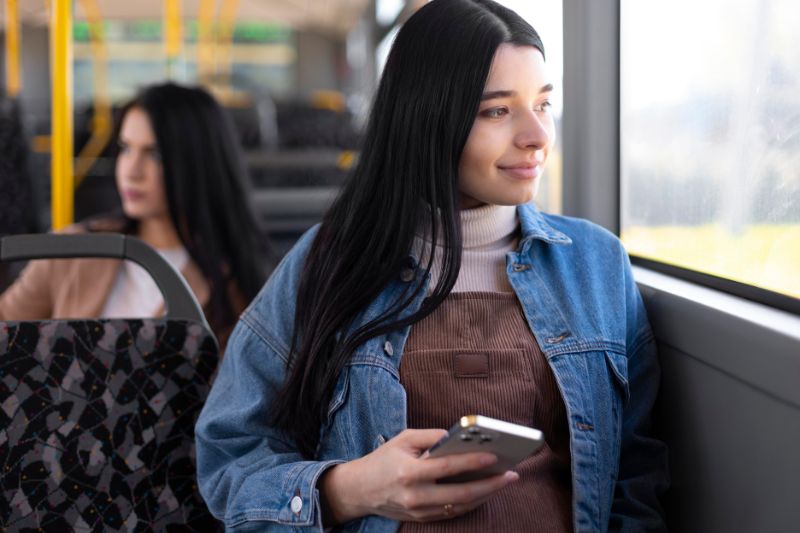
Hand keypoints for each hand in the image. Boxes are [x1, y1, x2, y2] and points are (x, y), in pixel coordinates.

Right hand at [319, 429, 518, 524]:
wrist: (360, 490)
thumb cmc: (384, 459)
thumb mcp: (404, 439)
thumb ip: (432, 436)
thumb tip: (460, 436)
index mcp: (409, 472)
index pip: (447, 466)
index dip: (472, 461)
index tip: (494, 455)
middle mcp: (415, 495)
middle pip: (460, 493)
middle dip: (490, 484)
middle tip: (511, 474)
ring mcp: (419, 511)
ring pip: (460, 507)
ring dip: (485, 495)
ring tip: (504, 481)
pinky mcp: (422, 519)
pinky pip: (453, 513)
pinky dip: (472, 503)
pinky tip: (486, 492)